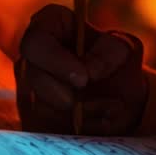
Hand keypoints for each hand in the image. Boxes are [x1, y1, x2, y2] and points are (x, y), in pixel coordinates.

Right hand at [15, 3, 148, 134]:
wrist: (120, 101)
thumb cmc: (118, 65)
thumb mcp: (126, 48)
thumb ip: (113, 49)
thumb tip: (90, 70)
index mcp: (51, 27)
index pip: (36, 39)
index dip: (54, 59)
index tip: (82, 78)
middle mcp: (32, 57)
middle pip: (32, 75)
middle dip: (60, 91)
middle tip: (85, 100)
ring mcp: (28, 88)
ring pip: (39, 105)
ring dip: (78, 112)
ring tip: (110, 107)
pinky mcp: (33, 118)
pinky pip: (47, 127)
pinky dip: (79, 127)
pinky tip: (100, 121)